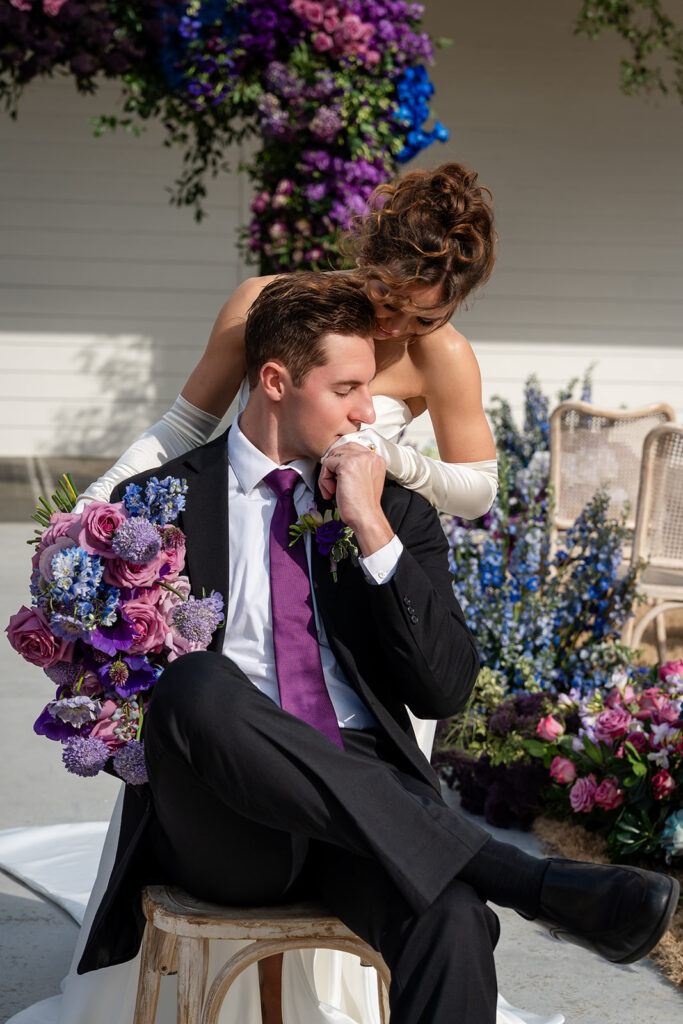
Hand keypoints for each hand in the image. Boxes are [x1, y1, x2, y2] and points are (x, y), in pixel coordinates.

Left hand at [318, 442, 393, 556]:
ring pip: (332, 458)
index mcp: (376, 459)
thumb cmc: (363, 505)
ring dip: (327, 475)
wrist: (366, 517)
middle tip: (333, 484)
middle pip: (340, 450)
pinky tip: (332, 491)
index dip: (340, 462)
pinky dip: (324, 479)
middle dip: (332, 467)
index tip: (338, 477)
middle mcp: (369, 456)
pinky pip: (326, 464)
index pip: (352, 448)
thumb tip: (336, 463)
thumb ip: (356, 468)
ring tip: (332, 490)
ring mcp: (359, 459)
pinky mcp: (347, 465)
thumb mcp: (363, 480)